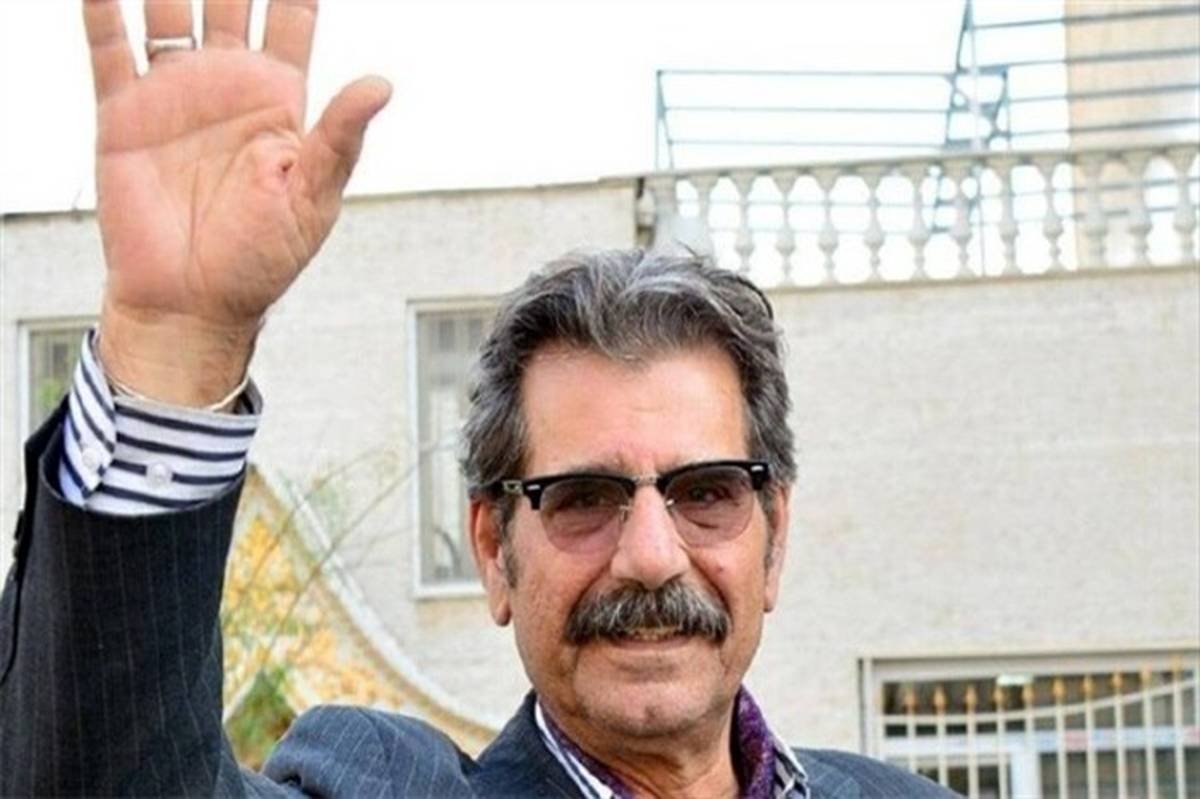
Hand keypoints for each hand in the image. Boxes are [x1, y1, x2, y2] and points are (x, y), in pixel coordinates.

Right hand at [84, 0, 390, 405]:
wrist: (192, 304)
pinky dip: (102, 9)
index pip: (291, 17)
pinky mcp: (122, 114)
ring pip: (168, 8)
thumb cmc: (260, 261)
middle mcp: (226, 87)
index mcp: (278, 101)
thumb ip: (340, 136)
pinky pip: (108, 48)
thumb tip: (382, 83)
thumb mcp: (313, 198)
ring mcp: (173, 95)